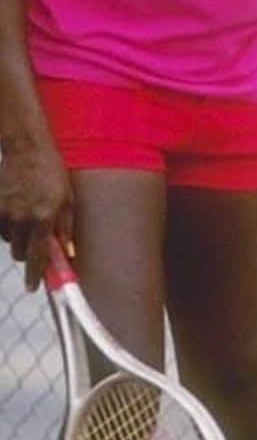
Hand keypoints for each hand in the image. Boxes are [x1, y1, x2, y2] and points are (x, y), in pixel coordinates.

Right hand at [0, 142, 73, 290]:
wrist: (28, 151)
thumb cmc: (53, 175)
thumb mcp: (68, 200)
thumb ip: (66, 229)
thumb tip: (68, 254)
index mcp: (44, 218)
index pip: (38, 256)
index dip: (35, 276)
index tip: (33, 288)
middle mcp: (22, 219)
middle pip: (21, 254)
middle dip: (29, 253)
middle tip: (37, 242)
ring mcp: (5, 214)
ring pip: (10, 242)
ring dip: (19, 239)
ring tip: (30, 217)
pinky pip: (1, 230)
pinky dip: (8, 227)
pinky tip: (18, 211)